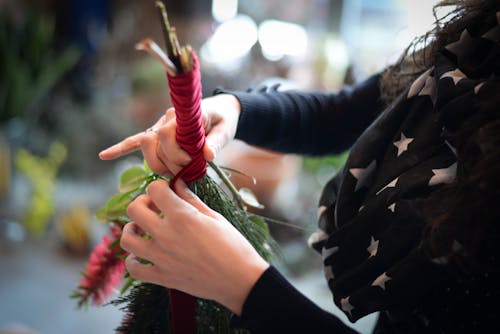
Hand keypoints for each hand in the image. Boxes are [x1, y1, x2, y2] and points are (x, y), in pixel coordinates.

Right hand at [98, 94, 240, 176]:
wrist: (221, 111)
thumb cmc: (224, 120)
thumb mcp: (226, 129)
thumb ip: (217, 141)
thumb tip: (207, 155)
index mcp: (182, 114)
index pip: (167, 134)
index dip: (176, 153)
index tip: (191, 162)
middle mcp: (167, 118)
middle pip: (154, 143)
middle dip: (168, 162)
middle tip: (186, 170)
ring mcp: (159, 126)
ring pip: (146, 148)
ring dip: (157, 164)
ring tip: (176, 172)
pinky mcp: (156, 133)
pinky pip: (135, 141)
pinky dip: (120, 148)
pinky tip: (104, 155)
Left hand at [120, 179, 268, 314]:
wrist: (240, 280)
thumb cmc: (233, 246)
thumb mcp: (214, 217)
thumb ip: (191, 200)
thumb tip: (178, 185)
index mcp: (182, 216)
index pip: (154, 190)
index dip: (159, 186)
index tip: (167, 191)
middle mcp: (166, 235)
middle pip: (134, 210)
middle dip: (142, 203)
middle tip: (154, 207)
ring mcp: (161, 258)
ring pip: (127, 239)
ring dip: (133, 229)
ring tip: (144, 229)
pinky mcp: (162, 277)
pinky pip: (134, 269)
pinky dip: (134, 261)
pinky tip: (143, 255)